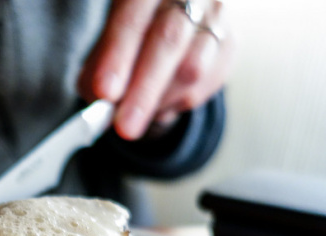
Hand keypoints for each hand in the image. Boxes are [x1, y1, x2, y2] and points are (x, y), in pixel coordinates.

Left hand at [78, 0, 233, 139]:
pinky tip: (162, 102)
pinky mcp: (230, 42)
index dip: (117, 57)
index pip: (131, 20)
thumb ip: (98, 69)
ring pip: (192, 68)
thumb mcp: (105, 45)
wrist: (173, 24)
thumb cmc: (130, 36)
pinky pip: (207, 83)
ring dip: (160, 100)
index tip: (104, 93)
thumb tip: (99, 99)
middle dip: (143, 91)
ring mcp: (213, 17)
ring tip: (137, 113)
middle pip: (168, 42)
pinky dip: (178, 102)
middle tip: (124, 127)